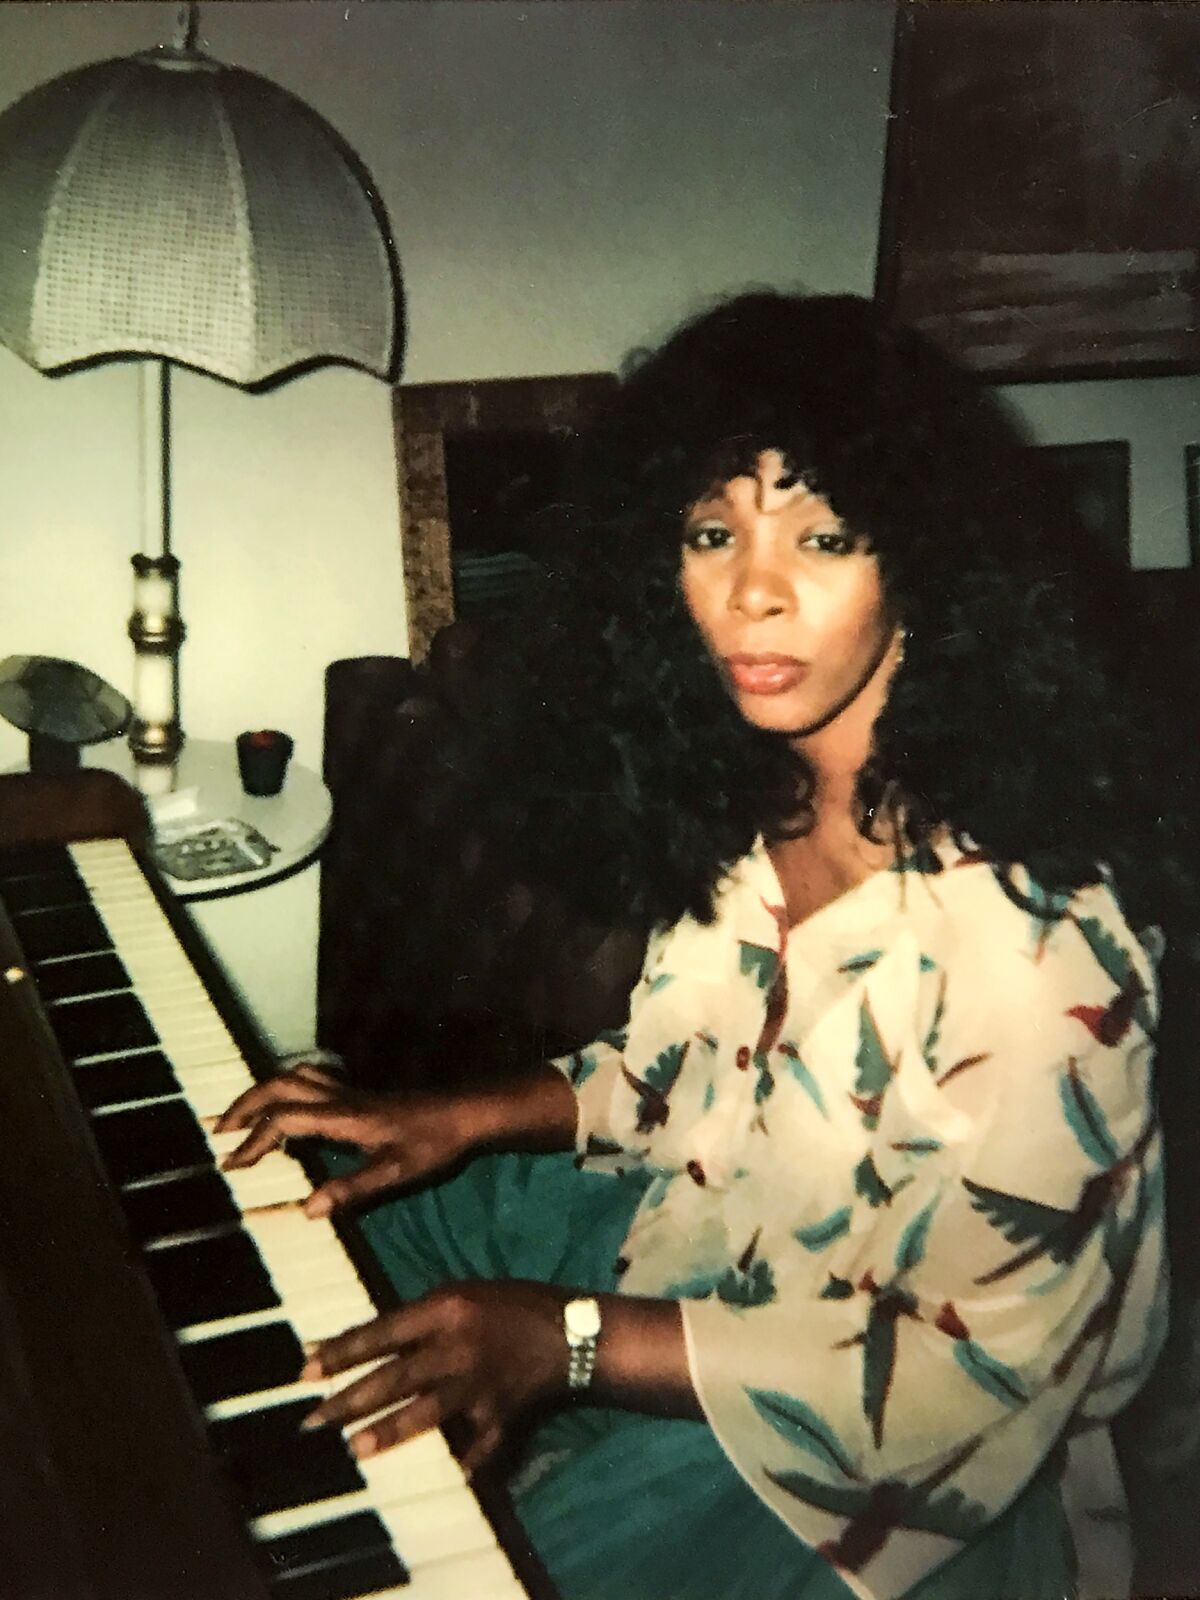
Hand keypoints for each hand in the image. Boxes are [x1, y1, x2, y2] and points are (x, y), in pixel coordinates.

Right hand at [215, 1062, 477, 1215]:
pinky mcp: (356, 1093)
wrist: (462, 1113)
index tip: (231, 1165)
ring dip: (262, 1093)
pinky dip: (285, 1089)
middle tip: (219, 1133)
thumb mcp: (396, 1173)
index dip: (254, 1140)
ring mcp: (348, 1091)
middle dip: (244, 1105)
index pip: (285, 1119)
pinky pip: (309, 1080)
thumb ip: (352, 1189)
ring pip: (293, 1076)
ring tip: (240, 1119)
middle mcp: (340, 1097)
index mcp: (344, 1116)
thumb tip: (307, 1209)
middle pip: (279, 1085)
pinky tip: (283, 1109)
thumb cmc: (433, 1143)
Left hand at [300, 1279, 570, 1475]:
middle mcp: (457, 1348)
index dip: (341, 1351)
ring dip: (387, 1432)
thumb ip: (419, 1317)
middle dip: (350, 1400)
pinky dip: (460, 1463)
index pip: (380, 1332)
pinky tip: (442, 1476)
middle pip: (394, 1378)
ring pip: (424, 1413)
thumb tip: (371, 1341)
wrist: (570, 1331)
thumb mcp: (462, 1293)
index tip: (306, 1368)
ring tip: (355, 1447)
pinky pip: (474, 1446)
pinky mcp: (499, 1414)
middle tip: (313, 1420)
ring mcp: (478, 1385)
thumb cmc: (509, 1304)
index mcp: (445, 1310)